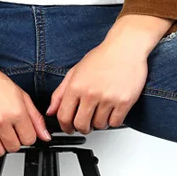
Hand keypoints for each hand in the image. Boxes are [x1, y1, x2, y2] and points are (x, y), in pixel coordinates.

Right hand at [0, 36, 50, 157]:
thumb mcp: (22, 97)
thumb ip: (36, 118)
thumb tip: (45, 136)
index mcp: (16, 112)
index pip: (29, 139)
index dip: (27, 137)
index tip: (21, 132)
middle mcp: (0, 120)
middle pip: (14, 147)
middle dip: (14, 141)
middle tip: (8, 131)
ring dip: (0, 147)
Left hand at [47, 15, 172, 133]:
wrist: (126, 47)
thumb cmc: (102, 57)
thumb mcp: (75, 72)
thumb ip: (60, 93)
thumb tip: (50, 111)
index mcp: (76, 86)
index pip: (64, 116)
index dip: (65, 127)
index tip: (69, 128)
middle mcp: (91, 93)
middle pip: (81, 125)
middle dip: (82, 128)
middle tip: (85, 125)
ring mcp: (108, 98)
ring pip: (99, 125)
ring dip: (98, 124)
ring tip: (100, 114)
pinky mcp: (124, 101)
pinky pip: (115, 122)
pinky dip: (112, 121)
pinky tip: (111, 112)